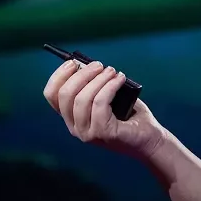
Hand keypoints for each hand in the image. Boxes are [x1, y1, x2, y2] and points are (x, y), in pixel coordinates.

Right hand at [43, 60, 166, 160]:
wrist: (149, 138)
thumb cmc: (129, 114)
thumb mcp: (108, 95)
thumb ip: (95, 83)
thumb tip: (87, 64)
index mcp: (71, 116)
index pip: (51, 96)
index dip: (59, 76)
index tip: (72, 62)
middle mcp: (75, 127)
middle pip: (65, 95)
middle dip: (81, 74)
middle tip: (98, 65)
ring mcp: (87, 133)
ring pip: (82, 98)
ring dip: (98, 79)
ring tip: (113, 71)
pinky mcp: (103, 133)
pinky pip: (100, 103)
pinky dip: (110, 86)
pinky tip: (120, 79)